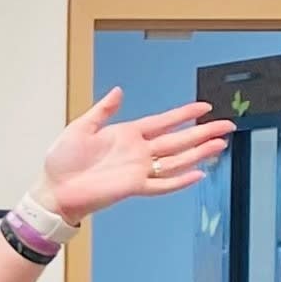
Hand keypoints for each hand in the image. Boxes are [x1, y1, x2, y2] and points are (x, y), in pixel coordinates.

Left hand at [39, 87, 232, 222]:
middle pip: (178, 140)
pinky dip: (179, 180)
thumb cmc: (62, 162)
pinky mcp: (133, 187)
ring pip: (176, 160)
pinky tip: (198, 174)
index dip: (183, 114)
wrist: (53, 190)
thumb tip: (118, 91)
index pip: (163, 122)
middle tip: (227, 125)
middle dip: (203, 131)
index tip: (204, 106)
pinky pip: (162, 184)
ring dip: (198, 153)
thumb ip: (102, 111)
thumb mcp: (80, 128)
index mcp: (127, 135)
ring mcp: (138, 170)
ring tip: (220, 144)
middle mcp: (138, 152)